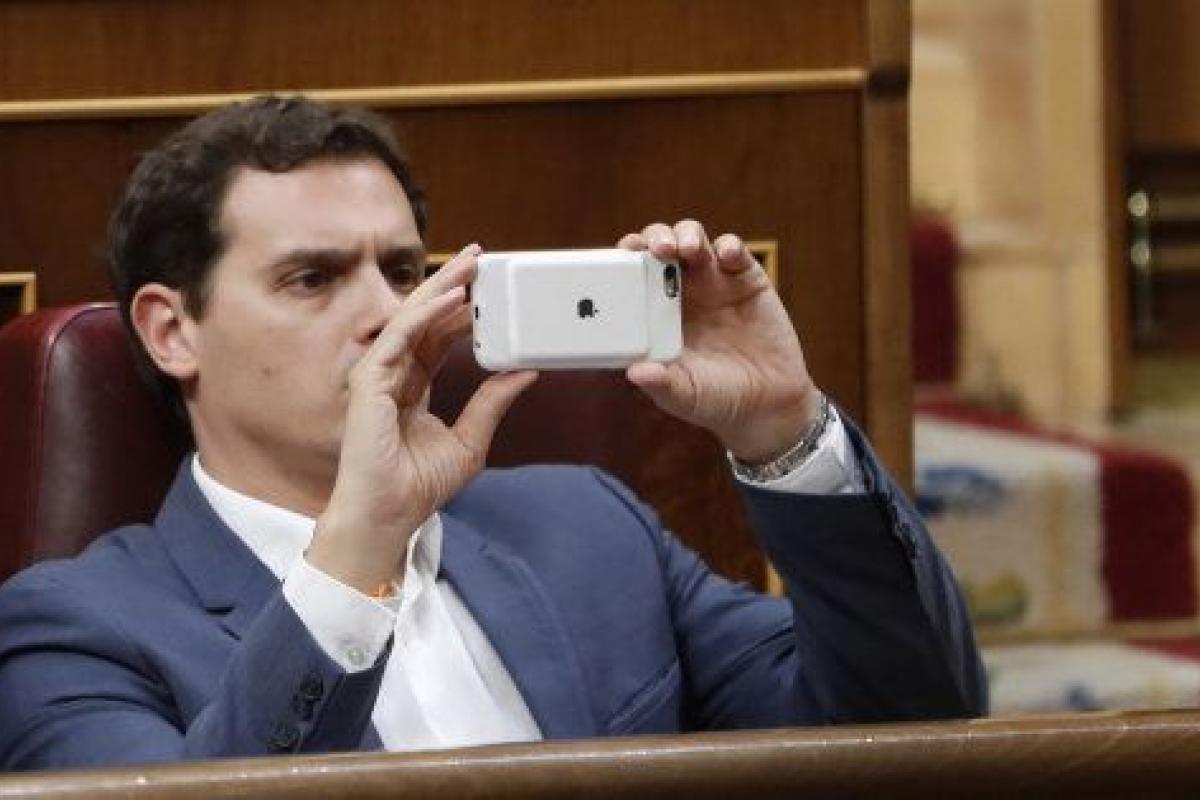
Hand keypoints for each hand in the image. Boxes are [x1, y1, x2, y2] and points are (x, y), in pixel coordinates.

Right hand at [307, 245, 537, 593]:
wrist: (390, 515)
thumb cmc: (418, 486)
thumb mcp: (471, 441)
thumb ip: (492, 404)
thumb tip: (524, 372)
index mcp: (413, 385)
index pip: (438, 336)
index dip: (462, 310)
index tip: (488, 289)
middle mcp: (394, 374)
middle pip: (425, 318)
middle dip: (452, 284)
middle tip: (480, 258)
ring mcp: (379, 375)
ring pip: (412, 318)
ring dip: (442, 287)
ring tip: (470, 265)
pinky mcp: (370, 382)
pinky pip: (400, 336)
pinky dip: (426, 313)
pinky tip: (453, 297)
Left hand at [618, 220, 820, 462]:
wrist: (768, 404)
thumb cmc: (716, 398)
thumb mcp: (684, 396)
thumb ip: (661, 384)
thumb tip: (634, 373)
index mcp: (655, 313)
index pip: (632, 274)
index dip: (625, 259)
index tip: (619, 257)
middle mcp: (681, 291)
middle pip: (660, 246)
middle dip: (654, 238)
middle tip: (657, 248)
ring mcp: (714, 282)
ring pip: (694, 239)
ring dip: (687, 234)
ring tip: (687, 249)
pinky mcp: (747, 280)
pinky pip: (736, 252)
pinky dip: (729, 246)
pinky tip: (727, 257)